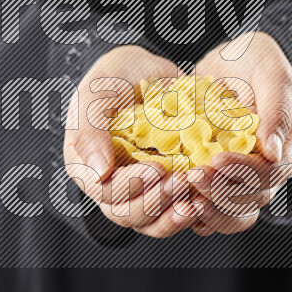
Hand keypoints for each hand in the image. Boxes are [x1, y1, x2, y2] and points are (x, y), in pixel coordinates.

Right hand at [63, 46, 202, 237]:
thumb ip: (91, 131)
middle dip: (156, 202)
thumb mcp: (95, 95)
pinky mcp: (163, 187)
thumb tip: (100, 174)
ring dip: (172, 216)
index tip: (158, 168)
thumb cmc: (113, 78)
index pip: (107, 191)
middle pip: (128, 213)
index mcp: (86, 166)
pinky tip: (204, 203)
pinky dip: (188, 212)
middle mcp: (109, 185)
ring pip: (150, 221)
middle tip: (182, 182)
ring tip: (196, 202)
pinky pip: (172, 211)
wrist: (143, 71)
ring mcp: (137, 189)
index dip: (132, 186)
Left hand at [191, 32, 291, 235]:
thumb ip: (275, 108)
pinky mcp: (221, 177)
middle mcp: (271, 166)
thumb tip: (274, 152)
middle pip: (255, 196)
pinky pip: (215, 206)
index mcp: (291, 143)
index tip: (217, 159)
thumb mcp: (269, 69)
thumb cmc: (254, 58)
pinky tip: (181, 208)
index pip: (274, 170)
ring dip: (212, 210)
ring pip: (236, 210)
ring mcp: (245, 175)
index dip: (247, 170)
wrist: (228, 61)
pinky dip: (199, 212)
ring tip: (187, 200)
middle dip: (224, 191)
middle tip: (193, 177)